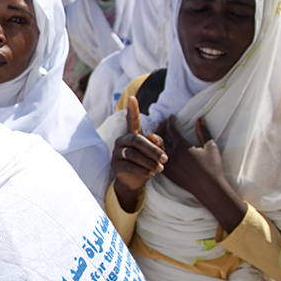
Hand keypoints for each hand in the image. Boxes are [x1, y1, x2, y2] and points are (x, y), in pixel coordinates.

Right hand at [112, 96, 166, 211]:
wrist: (135, 182)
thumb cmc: (147, 163)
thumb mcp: (156, 153)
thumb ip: (158, 144)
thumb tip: (153, 137)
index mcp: (132, 134)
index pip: (132, 119)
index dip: (132, 109)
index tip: (132, 98)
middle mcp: (122, 140)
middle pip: (137, 140)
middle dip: (152, 150)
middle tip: (166, 158)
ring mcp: (116, 152)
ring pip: (133, 154)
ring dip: (149, 162)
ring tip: (160, 169)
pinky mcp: (115, 165)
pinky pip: (129, 166)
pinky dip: (142, 170)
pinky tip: (151, 174)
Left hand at [157, 116, 246, 232]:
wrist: (209, 188)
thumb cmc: (212, 167)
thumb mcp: (210, 146)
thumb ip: (203, 131)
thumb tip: (200, 118)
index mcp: (181, 146)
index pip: (171, 129)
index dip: (170, 121)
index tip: (171, 117)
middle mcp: (171, 154)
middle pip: (160, 136)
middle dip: (161, 127)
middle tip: (164, 123)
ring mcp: (167, 164)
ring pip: (155, 148)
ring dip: (156, 139)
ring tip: (159, 134)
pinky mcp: (166, 173)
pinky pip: (156, 159)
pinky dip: (156, 152)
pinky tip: (159, 149)